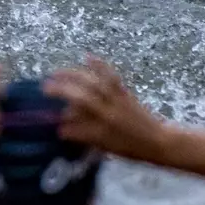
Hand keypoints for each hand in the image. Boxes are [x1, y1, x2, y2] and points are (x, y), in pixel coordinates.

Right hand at [47, 57, 167, 160]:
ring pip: (93, 83)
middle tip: (45, 87)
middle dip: (60, 89)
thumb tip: (60, 129)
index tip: (46, 116)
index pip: (76, 121)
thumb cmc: (131, 148)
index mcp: (104, 128)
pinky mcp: (123, 92)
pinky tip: (87, 57)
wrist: (159, 141)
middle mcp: (109, 111)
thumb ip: (83, 136)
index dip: (59, 118)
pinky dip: (98, 65)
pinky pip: (110, 76)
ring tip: (56, 72)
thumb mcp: (105, 147)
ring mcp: (117, 99)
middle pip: (81, 96)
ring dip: (72, 75)